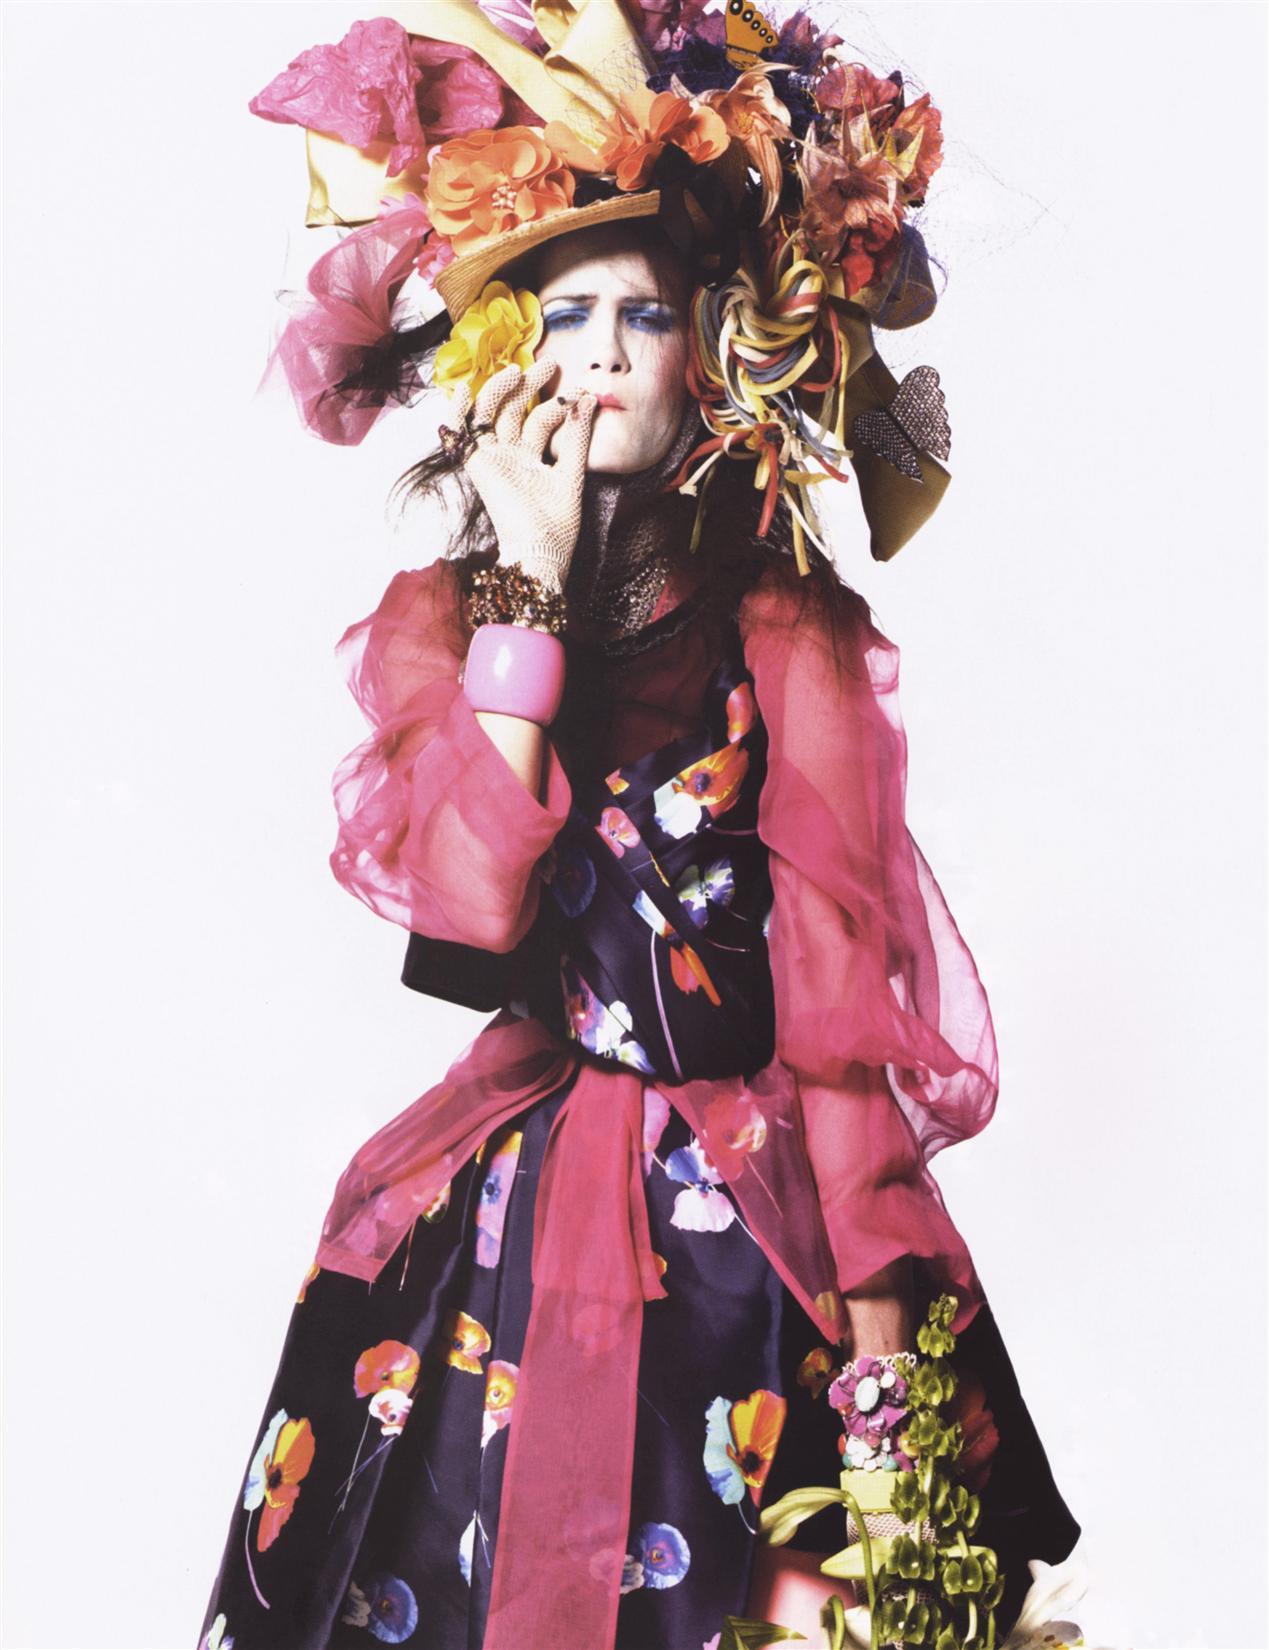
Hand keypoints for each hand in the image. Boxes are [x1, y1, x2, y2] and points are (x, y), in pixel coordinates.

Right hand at [445, 359, 595, 592]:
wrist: (541, 550)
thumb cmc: (558, 523)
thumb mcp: (572, 473)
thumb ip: (577, 438)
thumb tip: (588, 400)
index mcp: (533, 458)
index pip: (541, 420)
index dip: (557, 404)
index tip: (577, 391)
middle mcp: (511, 455)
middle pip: (515, 410)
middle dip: (530, 386)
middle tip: (549, 364)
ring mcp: (493, 458)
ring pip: (490, 414)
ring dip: (499, 390)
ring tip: (516, 372)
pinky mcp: (477, 465)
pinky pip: (459, 434)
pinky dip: (456, 412)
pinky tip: (463, 390)